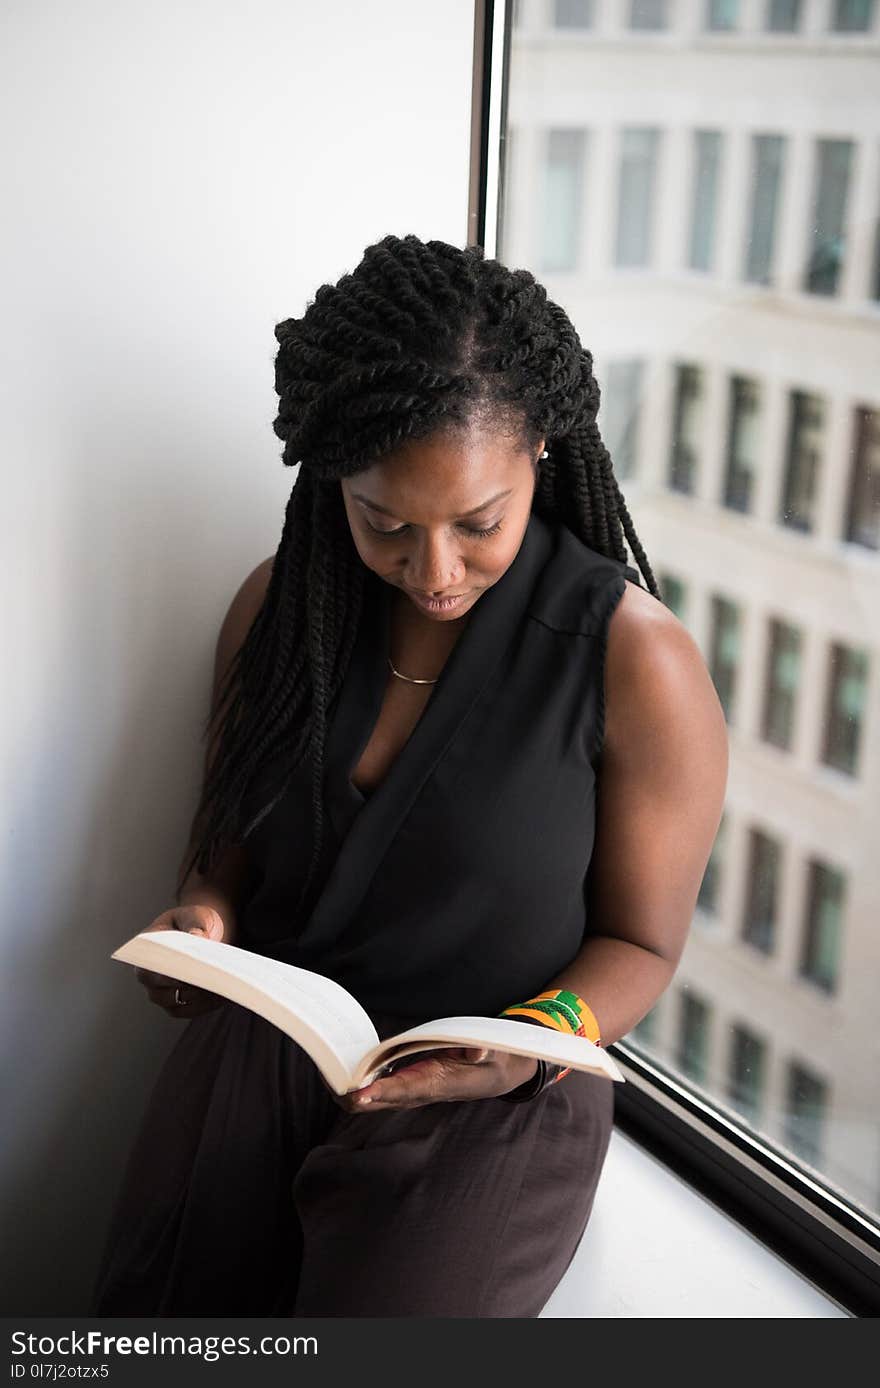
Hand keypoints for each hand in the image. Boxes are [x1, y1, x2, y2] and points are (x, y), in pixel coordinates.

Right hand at [133, 905, 226, 1018]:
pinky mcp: (179, 1003)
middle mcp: (149, 976)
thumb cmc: (195, 921)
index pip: (149, 970)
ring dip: (199, 998)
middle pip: (162, 994)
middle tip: (210, 981)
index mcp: (145, 951)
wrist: (204, 932)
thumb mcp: (197, 915)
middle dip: (187, 988)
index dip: (166, 975)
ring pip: (176, 1005)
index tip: (187, 972)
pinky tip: (223, 993)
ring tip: (220, 986)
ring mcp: (162, 992)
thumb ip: (196, 924)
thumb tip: (195, 936)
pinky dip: (206, 1005)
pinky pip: (190, 1011)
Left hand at [329, 1047, 539, 1112]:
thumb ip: (481, 1049)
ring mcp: (407, 1090)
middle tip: (326, 1071)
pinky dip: (356, 1081)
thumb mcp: (491, 1051)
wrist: (492, 1074)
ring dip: (347, 1088)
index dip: (380, 1093)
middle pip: (375, 1102)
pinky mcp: (404, 1084)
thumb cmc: (488, 1059)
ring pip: (369, 1099)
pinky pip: (374, 1088)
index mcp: (434, 1083)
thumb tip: (477, 1049)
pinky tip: (342, 1066)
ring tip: (325, 1066)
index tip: (359, 1093)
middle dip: (350, 1092)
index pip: (403, 1091)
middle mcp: (416, 1092)